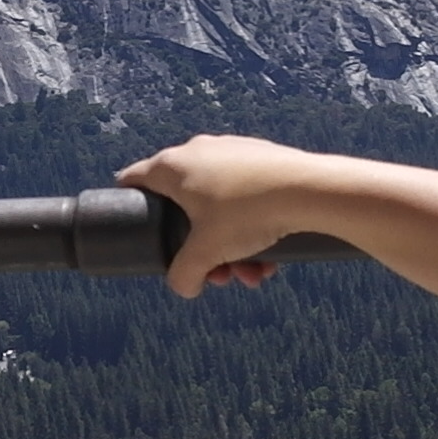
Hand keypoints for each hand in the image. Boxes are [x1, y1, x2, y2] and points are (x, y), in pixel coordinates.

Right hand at [117, 134, 324, 298]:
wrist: (308, 189)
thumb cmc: (249, 212)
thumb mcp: (207, 253)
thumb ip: (184, 274)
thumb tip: (185, 288)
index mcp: (173, 166)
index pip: (134, 179)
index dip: (129, 204)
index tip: (135, 225)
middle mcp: (198, 151)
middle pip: (184, 207)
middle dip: (200, 247)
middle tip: (217, 274)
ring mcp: (231, 152)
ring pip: (220, 207)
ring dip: (231, 246)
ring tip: (251, 273)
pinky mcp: (261, 158)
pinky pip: (246, 197)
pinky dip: (252, 227)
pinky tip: (271, 257)